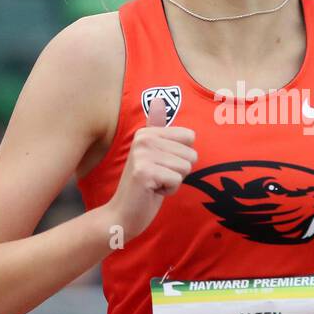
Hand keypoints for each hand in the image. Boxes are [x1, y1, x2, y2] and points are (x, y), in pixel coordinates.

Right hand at [105, 97, 197, 240]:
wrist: (123, 213)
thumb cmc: (144, 185)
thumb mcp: (152, 153)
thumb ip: (156, 127)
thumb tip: (158, 99)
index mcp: (147, 132)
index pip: (190, 137)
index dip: (181, 157)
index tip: (161, 165)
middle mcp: (143, 139)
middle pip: (191, 154)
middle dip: (179, 171)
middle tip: (157, 177)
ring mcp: (142, 155)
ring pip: (185, 167)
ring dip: (174, 181)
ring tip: (154, 184)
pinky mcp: (144, 172)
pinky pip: (177, 180)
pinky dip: (169, 191)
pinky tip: (152, 191)